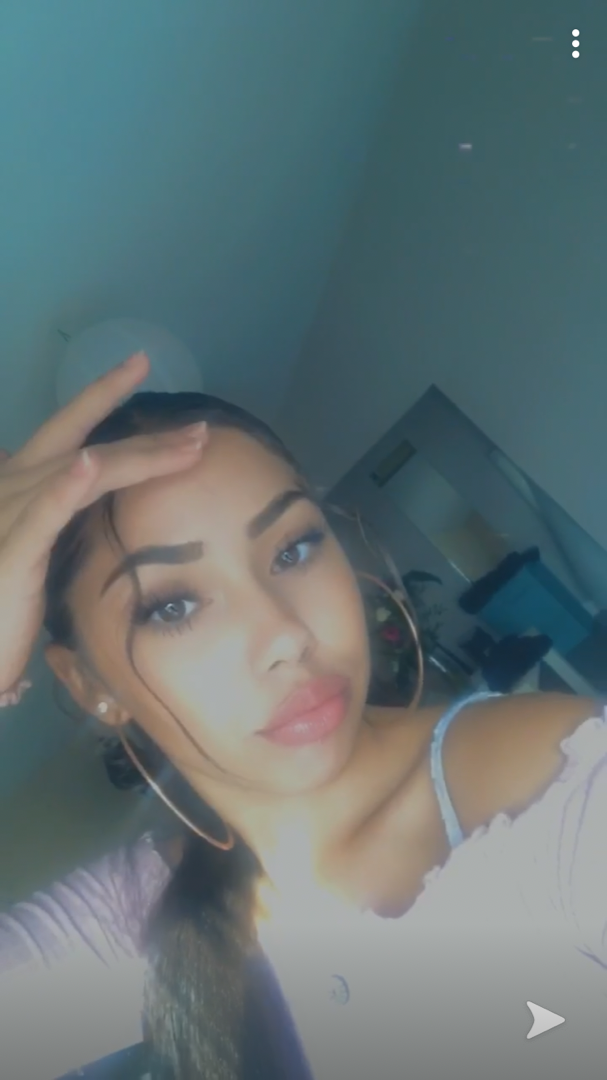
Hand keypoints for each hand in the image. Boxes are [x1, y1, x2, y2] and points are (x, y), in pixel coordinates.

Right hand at [0, 352, 206, 693]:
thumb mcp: (27, 546)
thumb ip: (45, 510)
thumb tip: (69, 479)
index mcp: (18, 486)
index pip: (64, 431)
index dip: (100, 396)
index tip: (139, 364)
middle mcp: (11, 487)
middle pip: (75, 437)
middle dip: (131, 413)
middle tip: (195, 418)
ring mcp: (8, 515)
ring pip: (79, 470)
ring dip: (139, 455)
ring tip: (190, 444)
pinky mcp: (13, 551)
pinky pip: (44, 514)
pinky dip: (68, 486)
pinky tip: (93, 464)